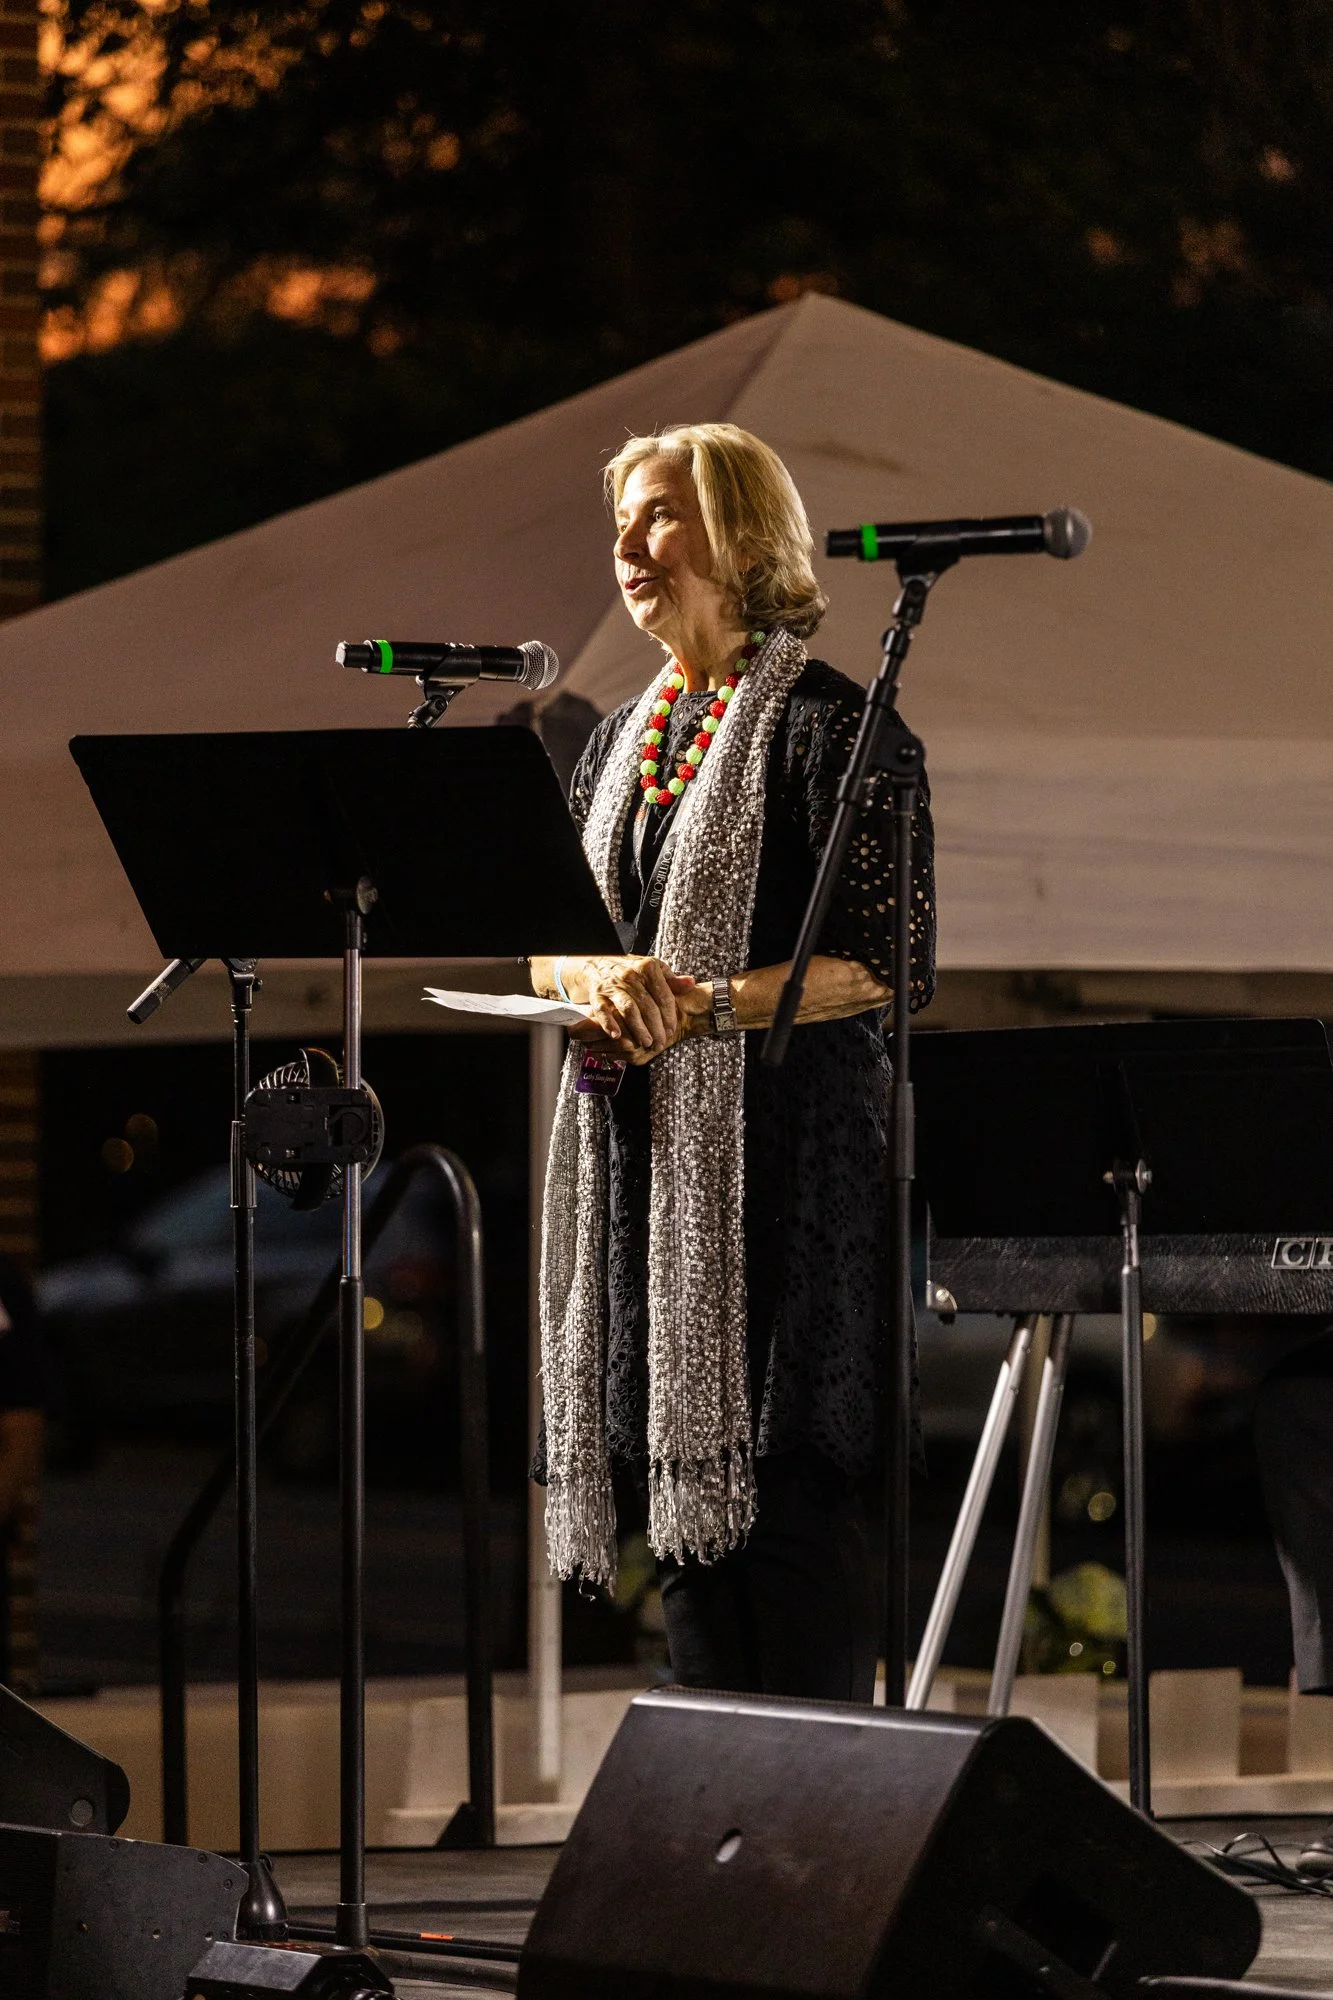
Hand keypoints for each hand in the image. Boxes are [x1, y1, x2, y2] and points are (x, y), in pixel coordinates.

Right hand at [563, 955, 696, 1058]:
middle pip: (648, 1006)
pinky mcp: (597, 995)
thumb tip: (691, 983)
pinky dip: (609, 1024)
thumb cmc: (632, 972)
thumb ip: (672, 981)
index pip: (664, 996)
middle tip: (660, 1043)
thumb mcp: (654, 971)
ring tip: (646, 1043)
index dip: (670, 1016)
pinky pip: (603, 1011)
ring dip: (639, 1029)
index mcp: (647, 967)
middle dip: (656, 1028)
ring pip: (629, 1010)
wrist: (598, 965)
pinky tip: (617, 1036)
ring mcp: (612, 985)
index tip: (672, 1030)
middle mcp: (630, 975)